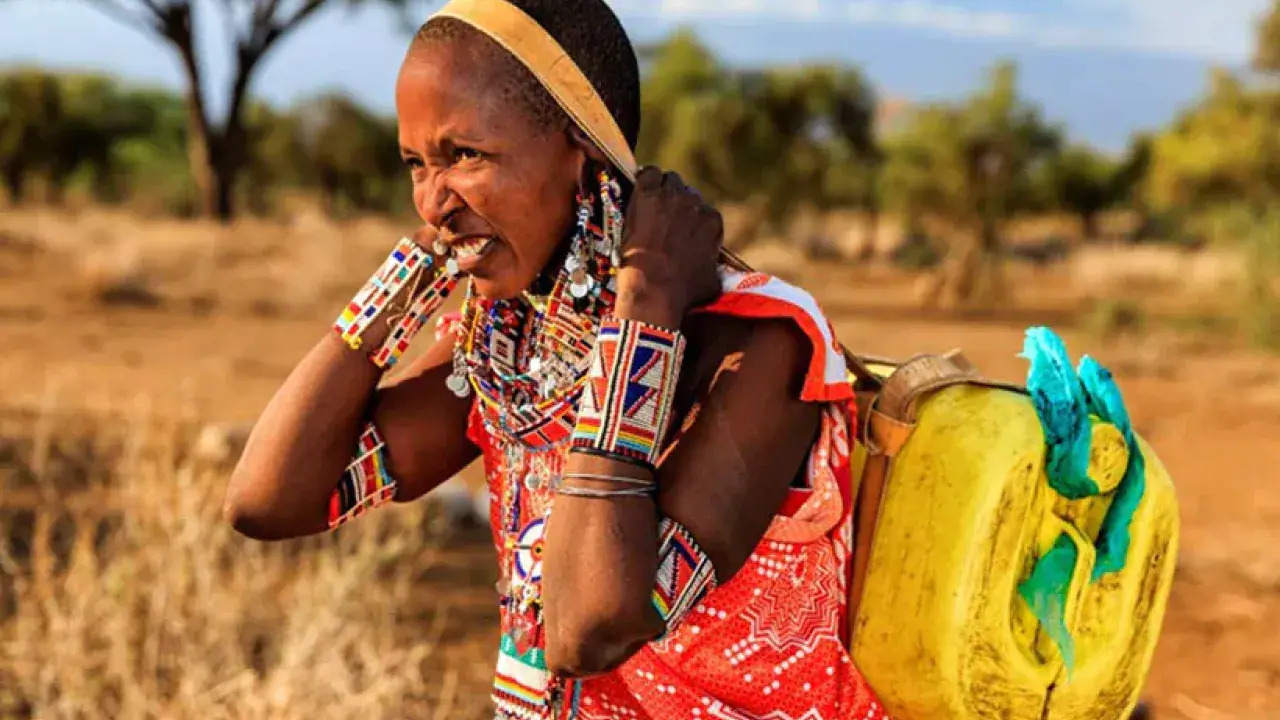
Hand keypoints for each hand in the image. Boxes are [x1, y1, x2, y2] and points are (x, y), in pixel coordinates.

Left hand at [614, 168, 723, 328]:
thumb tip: (714, 272)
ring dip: (659, 190)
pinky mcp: (648, 194)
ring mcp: (671, 197)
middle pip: (685, 192)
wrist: (654, 290)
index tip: (675, 228)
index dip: (686, 219)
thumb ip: (715, 268)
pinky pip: (648, 174)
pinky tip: (637, 192)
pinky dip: (643, 181)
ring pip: (668, 180)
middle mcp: (696, 205)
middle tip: (658, 218)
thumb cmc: (682, 293)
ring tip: (647, 205)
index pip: (701, 210)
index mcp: (712, 222)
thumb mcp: (711, 283)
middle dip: (674, 204)